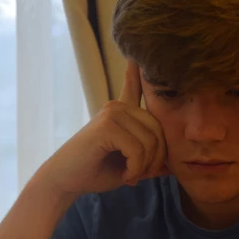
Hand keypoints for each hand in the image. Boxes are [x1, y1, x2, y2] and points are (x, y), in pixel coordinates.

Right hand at [36, 59, 168, 197]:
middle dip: (157, 158)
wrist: (65, 181)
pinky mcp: (106, 125)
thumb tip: (173, 166)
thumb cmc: (96, 172)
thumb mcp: (129, 165)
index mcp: (121, 112)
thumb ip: (149, 159)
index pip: (135, 88)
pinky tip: (125, 176)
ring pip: (150, 141)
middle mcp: (117, 107)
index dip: (138, 74)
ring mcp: (111, 113)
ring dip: (145, 167)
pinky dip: (135, 168)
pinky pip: (137, 149)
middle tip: (142, 176)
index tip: (135, 58)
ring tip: (131, 177)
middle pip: (158, 129)